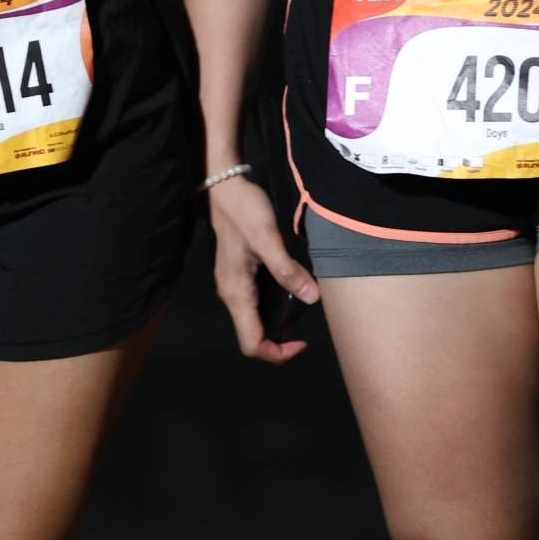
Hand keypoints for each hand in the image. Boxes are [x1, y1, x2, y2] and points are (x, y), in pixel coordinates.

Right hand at [209, 175, 319, 363]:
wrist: (225, 187)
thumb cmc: (244, 211)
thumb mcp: (268, 238)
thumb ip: (287, 269)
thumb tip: (312, 298)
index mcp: (236, 293)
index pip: (252, 343)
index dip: (277, 352)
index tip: (302, 341)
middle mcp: (232, 295)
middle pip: (252, 337)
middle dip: (279, 344)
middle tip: (305, 334)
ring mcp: (234, 286)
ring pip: (253, 322)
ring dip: (276, 328)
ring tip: (301, 319)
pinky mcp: (239, 275)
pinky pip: (255, 306)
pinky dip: (273, 311)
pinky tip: (290, 296)